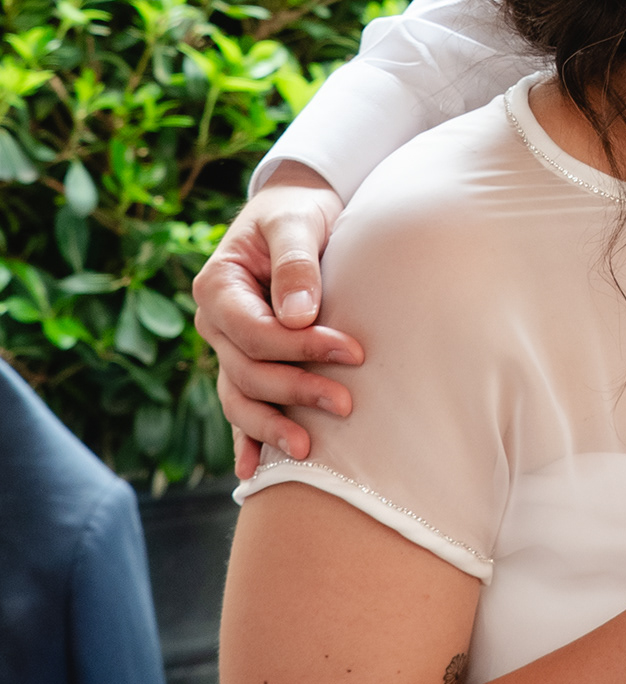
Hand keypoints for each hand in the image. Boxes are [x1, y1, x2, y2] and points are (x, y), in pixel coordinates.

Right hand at [192, 166, 358, 478]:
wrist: (295, 210)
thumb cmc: (298, 211)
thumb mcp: (297, 221)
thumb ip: (296, 262)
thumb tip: (299, 314)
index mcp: (217, 286)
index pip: (255, 334)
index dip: (301, 348)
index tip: (353, 351)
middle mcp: (214, 323)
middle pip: (249, 371)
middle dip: (297, 390)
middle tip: (348, 404)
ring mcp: (226, 347)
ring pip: (240, 397)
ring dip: (272, 425)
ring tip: (309, 450)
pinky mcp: (245, 360)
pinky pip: (239, 404)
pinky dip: (246, 437)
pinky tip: (254, 472)